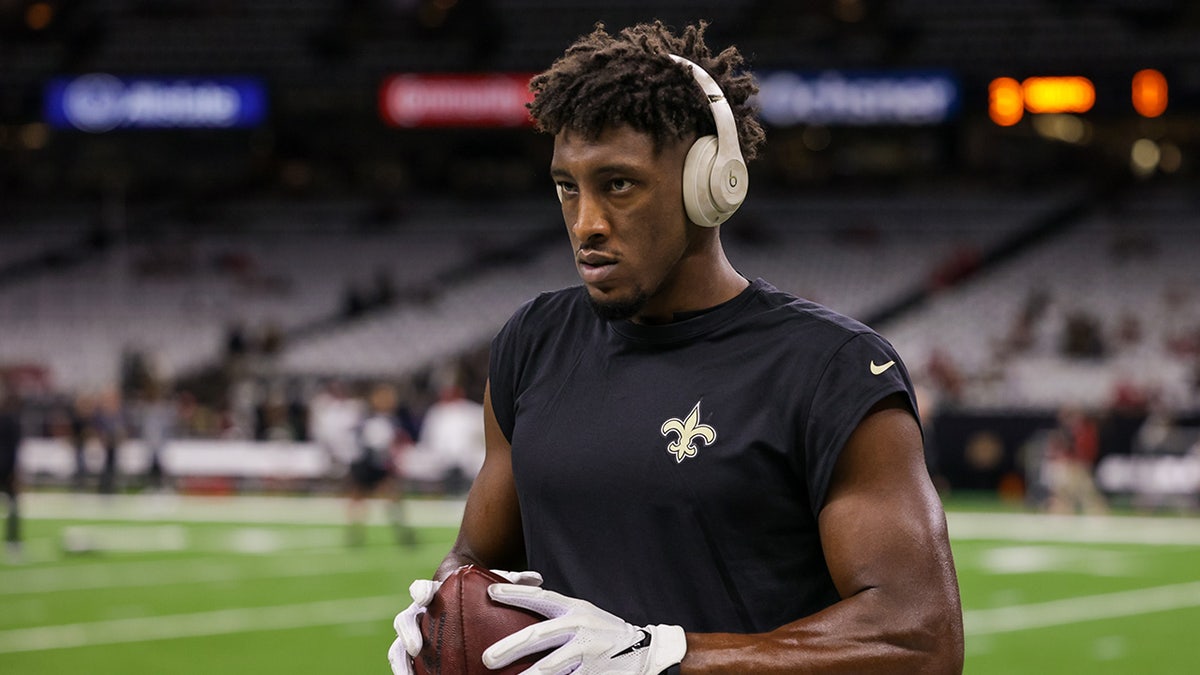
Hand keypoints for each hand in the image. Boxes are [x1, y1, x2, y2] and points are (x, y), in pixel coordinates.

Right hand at [387, 569, 542, 674]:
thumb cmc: (478, 583)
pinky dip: (411, 673)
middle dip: (408, 633)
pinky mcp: (417, 648)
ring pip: (399, 646)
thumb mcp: (493, 579)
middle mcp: (419, 610)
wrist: (460, 587)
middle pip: (405, 620)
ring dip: (401, 662)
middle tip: (416, 647)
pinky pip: (409, 664)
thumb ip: (510, 578)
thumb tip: (537, 578)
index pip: (421, 588)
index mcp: (433, 591)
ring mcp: (416, 630)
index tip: (425, 596)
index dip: (421, 591)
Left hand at [483, 585, 685, 674]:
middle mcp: (580, 627)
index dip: (515, 593)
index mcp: (575, 609)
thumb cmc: (604, 632)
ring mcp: (587, 653)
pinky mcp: (594, 674)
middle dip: (510, 647)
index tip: (491, 591)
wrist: (646, 651)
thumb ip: (557, 614)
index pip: (540, 598)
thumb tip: (519, 608)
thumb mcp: (584, 614)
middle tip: (487, 658)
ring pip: (550, 666)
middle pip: (539, 635)